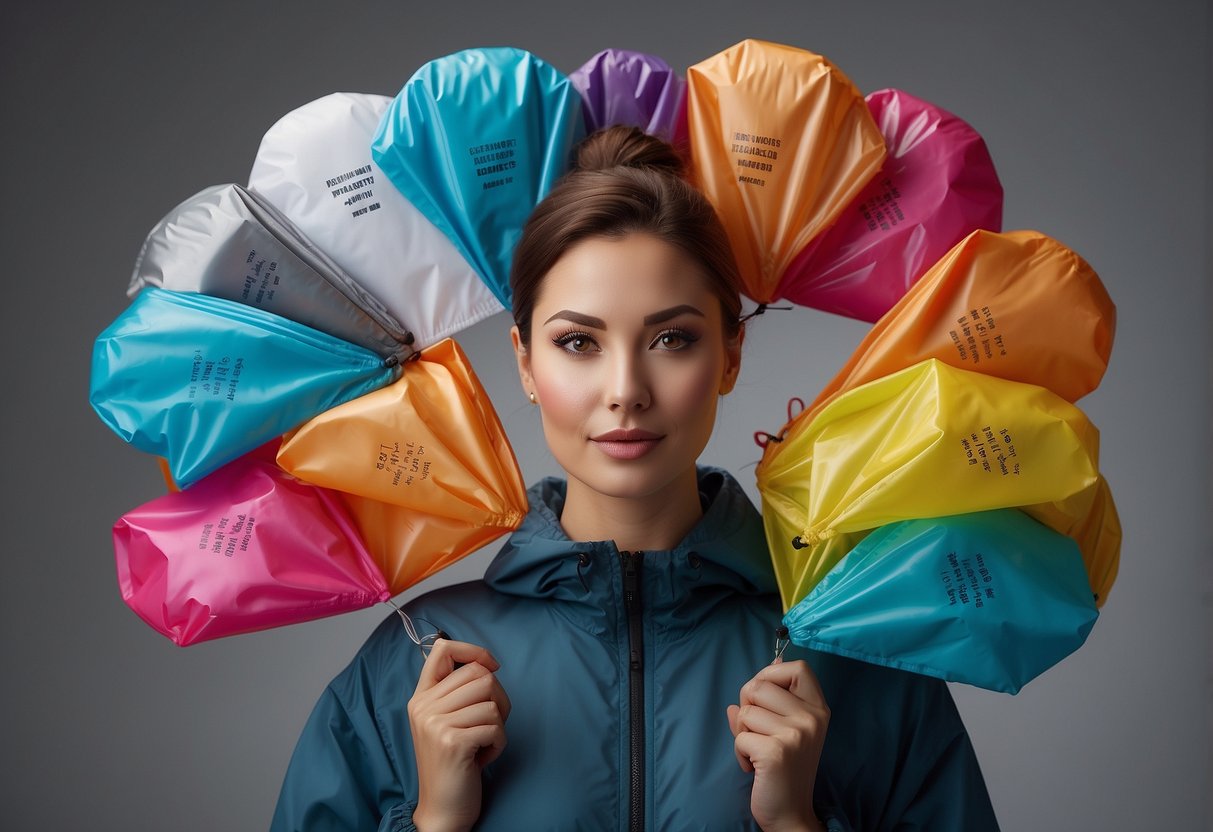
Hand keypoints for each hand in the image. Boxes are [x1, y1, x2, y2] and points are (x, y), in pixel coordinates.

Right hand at [408, 639, 509, 831]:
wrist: (441, 810)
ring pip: (492, 702)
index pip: (443, 649)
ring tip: (482, 743)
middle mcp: (423, 707)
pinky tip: (482, 758)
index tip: (492, 665)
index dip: (474, 650)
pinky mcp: (452, 742)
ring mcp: (436, 724)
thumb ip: (455, 693)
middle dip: (498, 698)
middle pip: (480, 675)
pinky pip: (496, 727)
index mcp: (420, 697)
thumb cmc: (452, 764)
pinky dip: (498, 745)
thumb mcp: (444, 722)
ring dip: (498, 726)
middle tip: (490, 723)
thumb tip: (486, 663)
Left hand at [727, 658, 828, 831]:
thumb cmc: (785, 767)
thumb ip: (778, 695)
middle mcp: (812, 718)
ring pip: (744, 712)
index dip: (770, 674)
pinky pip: (739, 737)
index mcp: (818, 708)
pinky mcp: (776, 752)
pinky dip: (740, 753)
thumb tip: (775, 658)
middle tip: (758, 731)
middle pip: (758, 685)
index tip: (765, 697)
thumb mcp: (789, 727)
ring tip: (758, 751)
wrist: (791, 813)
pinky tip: (755, 766)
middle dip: (747, 707)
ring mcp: (796, 734)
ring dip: (742, 734)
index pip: (797, 667)